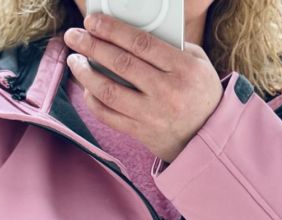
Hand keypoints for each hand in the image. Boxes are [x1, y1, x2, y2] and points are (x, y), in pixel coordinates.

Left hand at [62, 13, 224, 163]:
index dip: (112, 29)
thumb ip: (170, 45)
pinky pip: (110, 117)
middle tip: (74, 36)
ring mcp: (152, 114)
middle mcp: (166, 92)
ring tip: (75, 61)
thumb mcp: (196, 63)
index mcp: (182, 68)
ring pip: (110, 92)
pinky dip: (94, 101)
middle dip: (91, 46)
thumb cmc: (200, 93)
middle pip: (120, 63)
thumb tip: (131, 33)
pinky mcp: (142, 132)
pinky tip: (87, 89)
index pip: (140, 43)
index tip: (92, 21)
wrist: (207, 136)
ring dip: (86, 74)